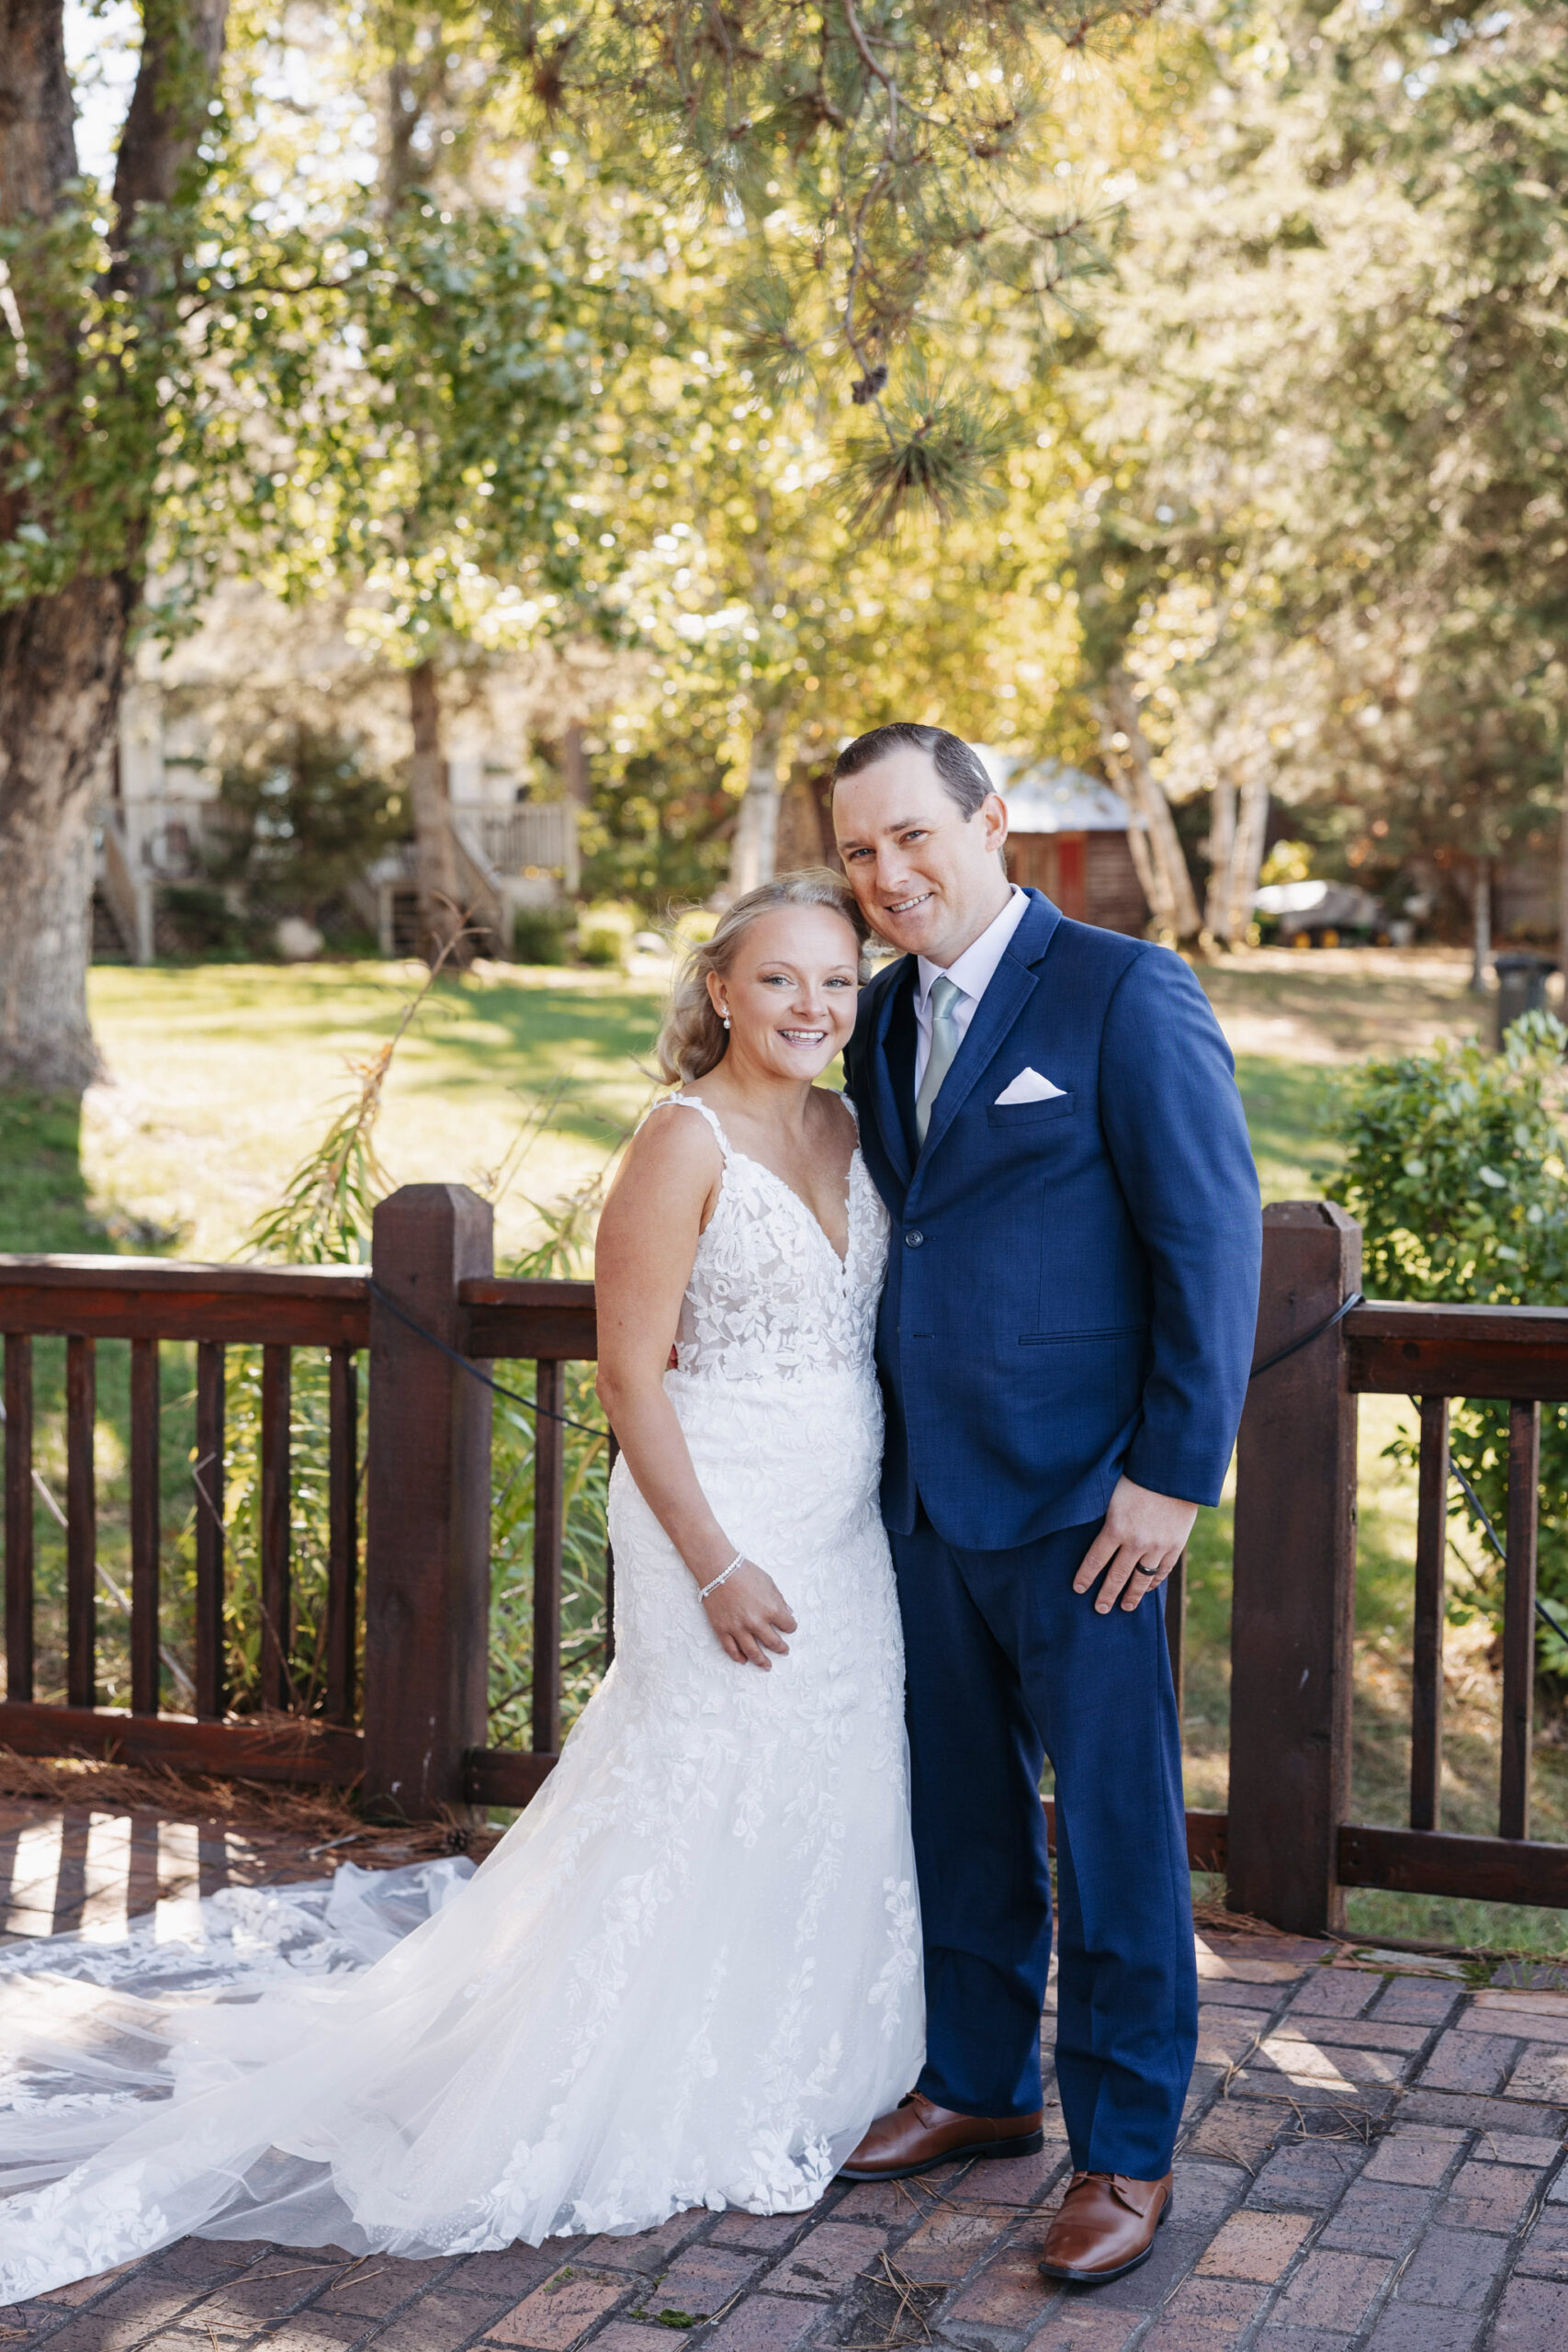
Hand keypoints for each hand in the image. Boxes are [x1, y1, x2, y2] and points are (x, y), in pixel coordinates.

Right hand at [701, 1559, 798, 1668]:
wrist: (717, 1568)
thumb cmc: (744, 1572)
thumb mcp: (768, 1582)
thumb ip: (779, 1599)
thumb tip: (788, 1612)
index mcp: (771, 1609)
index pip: (788, 1625)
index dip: (791, 1627)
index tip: (789, 1628)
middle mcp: (756, 1622)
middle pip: (773, 1643)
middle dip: (781, 1648)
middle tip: (784, 1651)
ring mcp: (738, 1628)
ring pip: (752, 1652)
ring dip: (761, 1661)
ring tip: (767, 1666)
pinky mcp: (722, 1629)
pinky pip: (730, 1649)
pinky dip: (738, 1657)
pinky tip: (744, 1660)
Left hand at [1073, 1475, 1196, 1614]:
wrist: (1174, 1472)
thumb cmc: (1137, 1477)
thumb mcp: (1113, 1494)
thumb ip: (1104, 1517)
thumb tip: (1086, 1531)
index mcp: (1115, 1528)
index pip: (1095, 1560)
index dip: (1085, 1577)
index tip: (1078, 1589)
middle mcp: (1136, 1542)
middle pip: (1117, 1576)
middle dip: (1106, 1595)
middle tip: (1100, 1610)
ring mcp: (1158, 1547)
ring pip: (1141, 1579)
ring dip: (1131, 1596)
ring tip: (1125, 1607)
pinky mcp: (1175, 1546)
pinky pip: (1162, 1572)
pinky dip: (1153, 1583)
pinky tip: (1146, 1589)